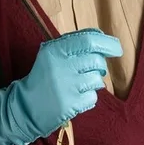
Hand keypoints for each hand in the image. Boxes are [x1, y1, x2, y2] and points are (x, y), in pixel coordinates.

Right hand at [8, 28, 122, 139]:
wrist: (26, 106)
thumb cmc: (45, 76)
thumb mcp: (52, 53)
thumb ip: (74, 42)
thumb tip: (103, 37)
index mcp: (54, 50)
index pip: (88, 40)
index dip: (107, 43)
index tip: (117, 48)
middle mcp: (60, 66)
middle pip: (96, 60)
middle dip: (100, 65)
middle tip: (91, 70)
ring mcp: (66, 87)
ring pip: (98, 79)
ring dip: (94, 82)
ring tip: (79, 84)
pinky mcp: (71, 105)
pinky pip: (94, 97)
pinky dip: (89, 97)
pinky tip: (76, 97)